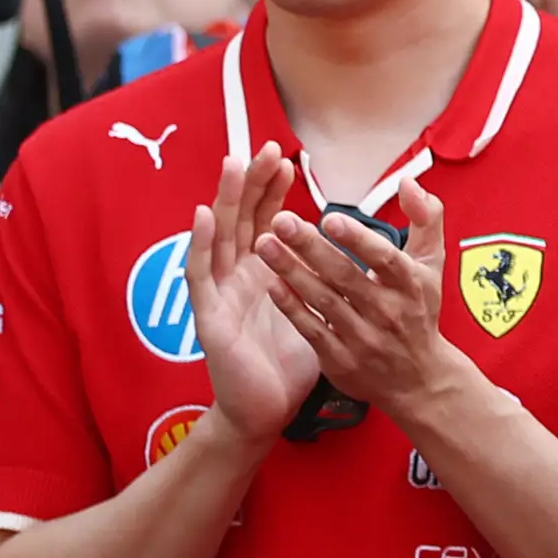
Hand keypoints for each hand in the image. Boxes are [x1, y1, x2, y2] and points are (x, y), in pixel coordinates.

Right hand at [190, 145, 321, 445]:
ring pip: (219, 237)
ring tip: (234, 165)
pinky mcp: (208, 316)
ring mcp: (219, 293)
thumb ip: (328, 278)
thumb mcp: (318, 311)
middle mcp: (238, 277)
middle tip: (263, 147)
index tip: (286, 158)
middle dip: (251, 183)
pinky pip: (199, 275)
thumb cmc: (290, 362)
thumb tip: (358, 251)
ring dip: (226, 199)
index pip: (266, 221)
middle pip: (242, 219)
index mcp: (265, 273)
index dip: (273, 190)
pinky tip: (204, 216)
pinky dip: (200, 243)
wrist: (266, 410)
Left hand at [258, 174, 469, 423]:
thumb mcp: (432, 265)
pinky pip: (311, 329)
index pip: (386, 260)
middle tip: (280, 220)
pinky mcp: (340, 359)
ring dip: (291, 271)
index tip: (330, 216)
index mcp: (412, 286)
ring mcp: (363, 338)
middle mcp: (388, 312)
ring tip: (264, 244)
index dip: (359, 240)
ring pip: (323, 300)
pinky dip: (291, 307)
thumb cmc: (419, 311)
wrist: (419, 379)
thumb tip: (409, 183)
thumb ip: (426, 219)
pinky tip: (271, 283)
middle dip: (311, 248)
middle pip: (346, 277)